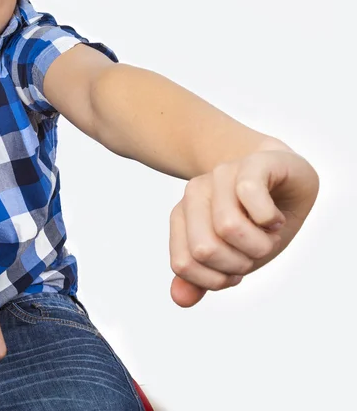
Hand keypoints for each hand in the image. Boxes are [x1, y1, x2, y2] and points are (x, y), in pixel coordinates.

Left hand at [169, 148, 318, 306]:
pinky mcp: (251, 164)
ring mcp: (221, 175)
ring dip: (260, 243)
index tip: (234, 267)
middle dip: (239, 263)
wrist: (284, 178)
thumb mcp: (231, 255)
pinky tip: (275, 217)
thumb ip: (202, 277)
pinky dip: (270, 219)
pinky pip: (250, 195)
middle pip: (204, 249)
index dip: (215, 279)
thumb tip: (179, 299)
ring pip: (228, 227)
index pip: (183, 264)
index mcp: (182, 215)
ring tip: (267, 232)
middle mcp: (195, 193)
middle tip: (254, 248)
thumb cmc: (254, 220)